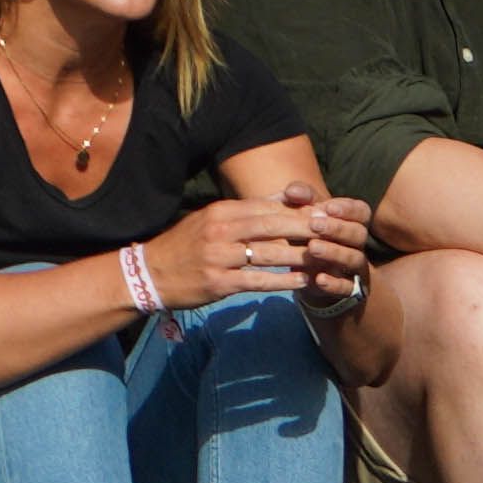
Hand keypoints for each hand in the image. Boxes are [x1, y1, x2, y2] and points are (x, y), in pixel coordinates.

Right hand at [183, 179, 376, 300]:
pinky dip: (283, 281)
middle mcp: (221, 230)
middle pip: (272, 226)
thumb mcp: (210, 220)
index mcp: (220, 211)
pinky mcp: (219, 282)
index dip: (296, 211)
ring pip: (269, 254)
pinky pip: (259, 280)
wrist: (149, 273)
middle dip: (305, 228)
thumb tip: (282, 199)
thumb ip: (245, 211)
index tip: (322, 213)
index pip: (266, 207)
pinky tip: (302, 282)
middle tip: (333, 231)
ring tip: (325, 258)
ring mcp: (219, 257)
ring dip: (300, 256)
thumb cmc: (184, 246)